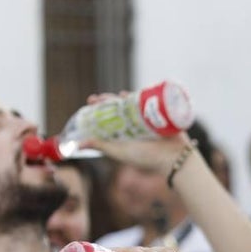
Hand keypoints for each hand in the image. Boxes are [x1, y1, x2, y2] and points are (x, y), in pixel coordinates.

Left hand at [79, 93, 193, 174]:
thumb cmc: (146, 158)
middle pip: (119, 109)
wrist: (173, 158)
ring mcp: (147, 120)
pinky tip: (133, 93)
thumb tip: (78, 144)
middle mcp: (134, 127)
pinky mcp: (159, 115)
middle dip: (107, 101)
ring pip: (132, 104)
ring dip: (123, 98)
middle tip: (96, 97)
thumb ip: (101, 147)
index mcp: (124, 135)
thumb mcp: (120, 152)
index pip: (108, 119)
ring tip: (114, 94)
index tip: (89, 103)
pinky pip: (149, 101)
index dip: (98, 111)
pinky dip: (141, 96)